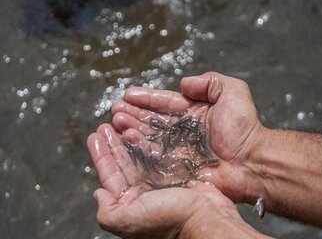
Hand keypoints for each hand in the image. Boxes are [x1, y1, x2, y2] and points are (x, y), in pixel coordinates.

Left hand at [87, 123, 253, 238]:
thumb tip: (98, 194)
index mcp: (131, 203)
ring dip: (129, 138)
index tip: (93, 136)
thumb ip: (108, 212)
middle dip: (113, 143)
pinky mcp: (177, 171)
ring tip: (121, 121)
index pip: (109, 175)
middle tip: (106, 125)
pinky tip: (143, 128)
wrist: (206, 219)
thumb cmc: (169, 220)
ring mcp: (160, 180)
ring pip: (140, 154)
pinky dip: (150, 140)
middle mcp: (143, 191)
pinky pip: (159, 152)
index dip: (101, 156)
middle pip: (123, 162)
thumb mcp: (130, 221)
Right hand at [111, 72, 268, 202]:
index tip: (128, 94)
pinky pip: (153, 155)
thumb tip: (184, 83)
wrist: (251, 162)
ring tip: (115, 122)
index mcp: (193, 112)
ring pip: (149, 136)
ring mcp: (178, 148)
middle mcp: (183, 130)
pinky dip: (138, 148)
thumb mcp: (232, 92)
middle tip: (115, 110)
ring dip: (131, 128)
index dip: (146, 98)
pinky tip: (125, 140)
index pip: (165, 102)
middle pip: (153, 119)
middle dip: (133, 113)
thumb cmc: (244, 127)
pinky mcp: (175, 166)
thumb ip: (210, 82)